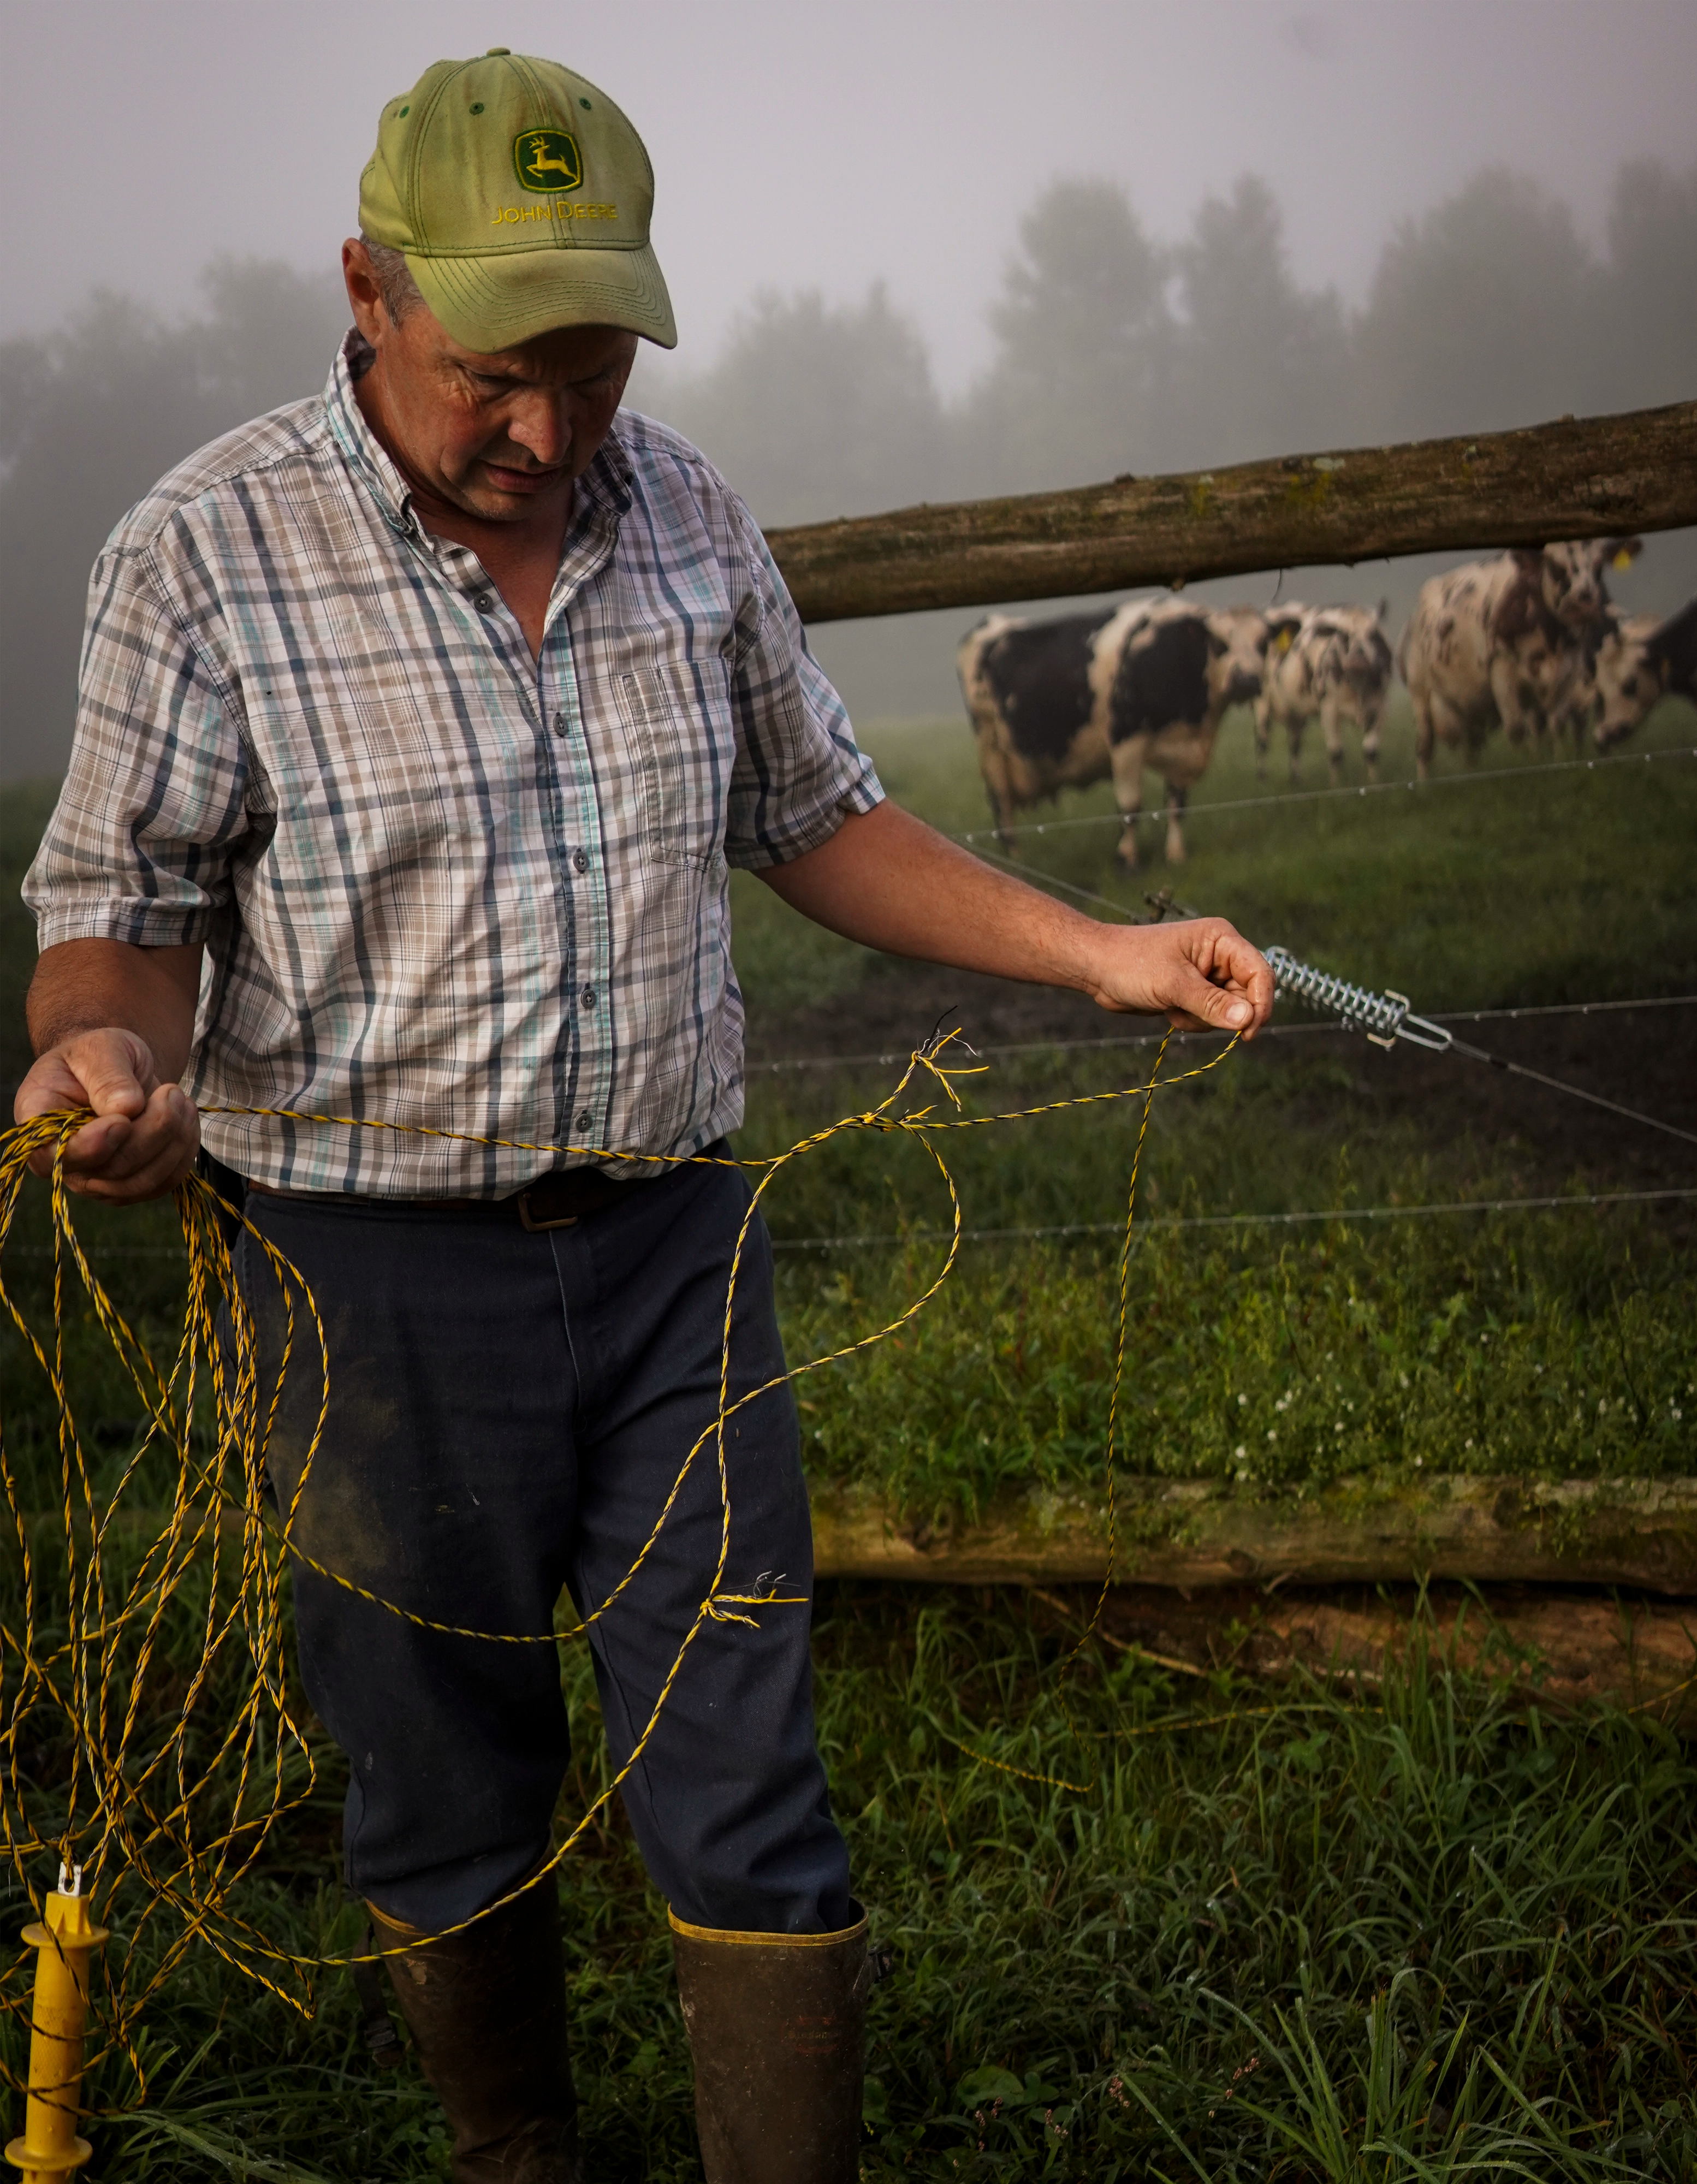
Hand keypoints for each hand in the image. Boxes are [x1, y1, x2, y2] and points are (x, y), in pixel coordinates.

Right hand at [13, 1028, 200, 1201]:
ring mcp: (97, 1179)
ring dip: (174, 1140)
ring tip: (181, 1100)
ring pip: (142, 1181)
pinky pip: (164, 1182)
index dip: (90, 1146)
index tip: (122, 1120)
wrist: (116, 1070)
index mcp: (40, 1122)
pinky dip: (184, 1152)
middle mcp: (64, 1160)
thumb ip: (108, 1076)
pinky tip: (185, 1119)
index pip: (53, 1155)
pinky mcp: (130, 1185)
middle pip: (113, 1169)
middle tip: (172, 1092)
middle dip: (153, 1131)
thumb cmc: (98, 1056)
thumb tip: (127, 1108)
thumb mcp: (100, 1049)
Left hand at [1075, 917, 1273, 1036]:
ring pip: (1228, 1011)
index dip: (1260, 1003)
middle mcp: (1220, 955)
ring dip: (1204, 1019)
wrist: (1097, 968)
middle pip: (1247, 995)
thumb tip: (1246, 1020)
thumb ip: (1212, 1003)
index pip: (1260, 973)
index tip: (1248, 1031)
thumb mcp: (1173, 984)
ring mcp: (1208, 975)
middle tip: (1193, 1015)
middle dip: (1223, 1013)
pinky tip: (1169, 1010)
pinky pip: (1210, 1016)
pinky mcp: (1195, 992)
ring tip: (1174, 1008)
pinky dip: (1192, 1021)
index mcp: (1221, 939)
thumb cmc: (1131, 963)